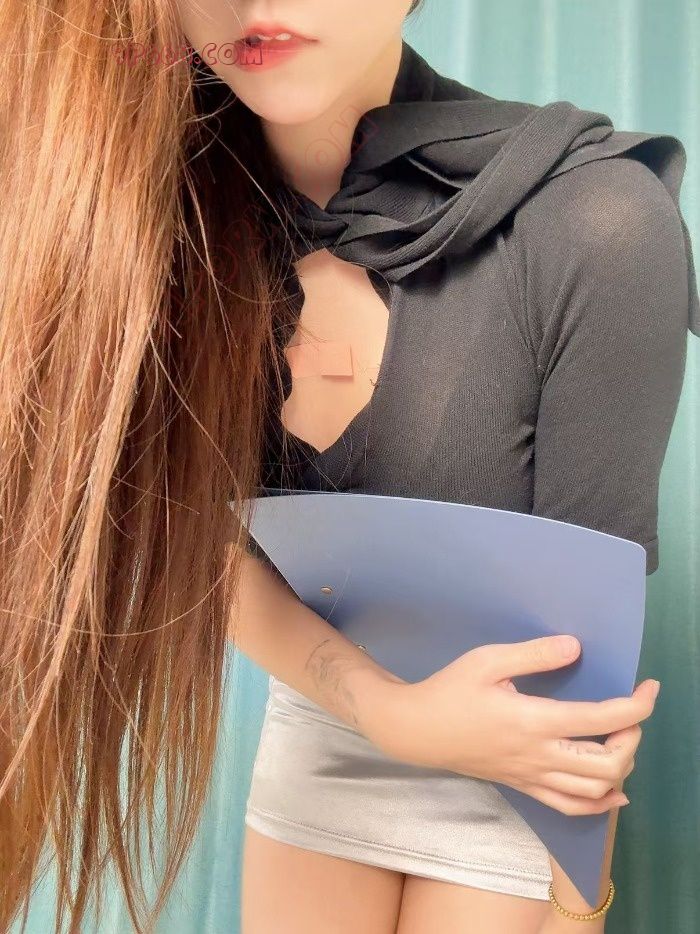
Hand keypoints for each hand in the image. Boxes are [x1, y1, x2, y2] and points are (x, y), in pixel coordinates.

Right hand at [365, 635, 658, 815]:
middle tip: (631, 712)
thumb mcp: (487, 660)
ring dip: (620, 767)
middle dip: (632, 739)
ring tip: (622, 740)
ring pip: (594, 791)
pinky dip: (600, 802)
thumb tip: (576, 647)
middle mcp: (538, 755)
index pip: (600, 720)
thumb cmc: (450, 690)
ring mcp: (531, 776)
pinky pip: (570, 807)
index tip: (648, 687)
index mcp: (532, 721)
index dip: (636, 706)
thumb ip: (534, 655)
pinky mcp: (523, 786)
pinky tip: (612, 789)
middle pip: (607, 765)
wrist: (416, 730)